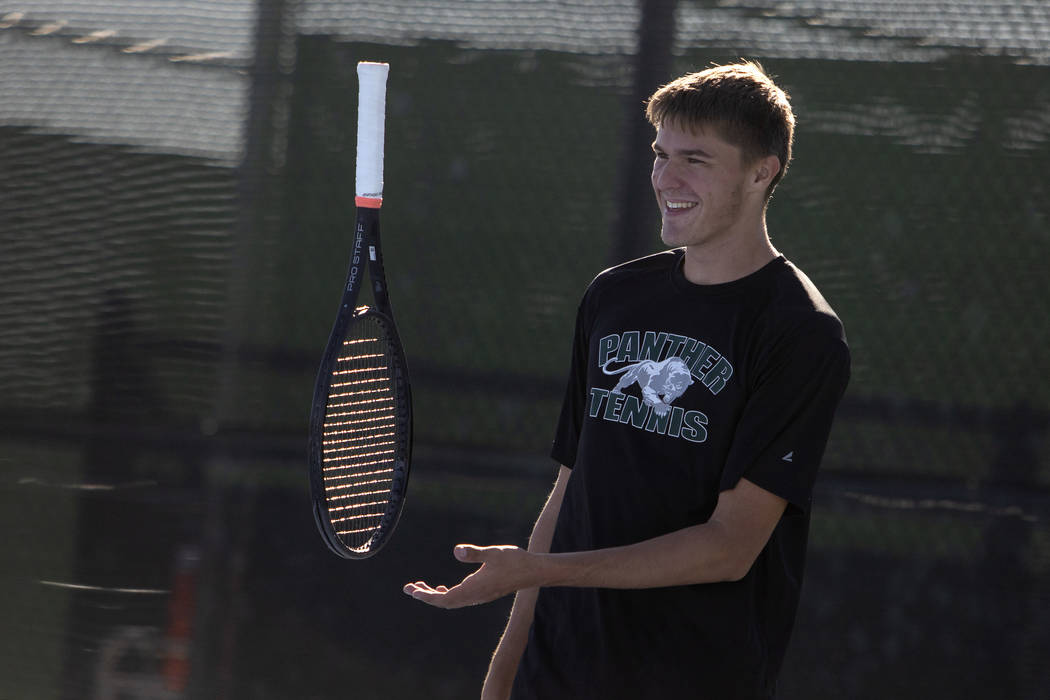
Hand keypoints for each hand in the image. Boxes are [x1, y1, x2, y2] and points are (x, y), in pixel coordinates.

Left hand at [403, 544, 539, 608]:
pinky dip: (447, 594)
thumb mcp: (493, 553)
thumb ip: (474, 553)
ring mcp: (479, 596)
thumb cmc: (514, 561)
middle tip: (409, 588)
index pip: (444, 598)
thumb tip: (456, 551)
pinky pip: (460, 598)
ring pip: (451, 601)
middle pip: (444, 602)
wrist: (533, 572)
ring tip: (420, 587)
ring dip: (435, 595)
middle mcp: (474, 596)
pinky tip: (443, 587)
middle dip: (426, 595)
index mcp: (473, 589)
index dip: (426, 596)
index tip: (412, 590)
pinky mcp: (483, 593)